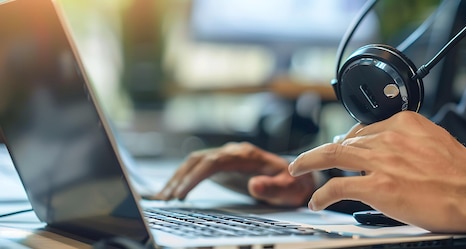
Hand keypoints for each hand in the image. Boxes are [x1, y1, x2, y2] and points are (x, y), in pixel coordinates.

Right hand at [154, 142, 313, 206]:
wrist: (299, 178)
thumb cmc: (293, 184)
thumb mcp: (289, 189)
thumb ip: (272, 188)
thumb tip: (253, 184)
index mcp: (247, 155)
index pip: (214, 161)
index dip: (196, 176)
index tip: (183, 191)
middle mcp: (234, 152)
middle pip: (199, 159)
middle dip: (180, 177)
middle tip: (167, 198)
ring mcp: (227, 157)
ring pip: (195, 162)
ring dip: (178, 178)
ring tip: (163, 197)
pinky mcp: (223, 165)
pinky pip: (198, 168)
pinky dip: (183, 178)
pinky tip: (172, 191)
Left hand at [289, 111, 465, 232]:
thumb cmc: (460, 172)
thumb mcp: (433, 138)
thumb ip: (405, 139)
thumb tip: (386, 148)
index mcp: (402, 123)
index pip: (363, 129)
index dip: (347, 141)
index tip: (339, 148)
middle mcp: (388, 137)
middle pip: (343, 140)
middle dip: (322, 152)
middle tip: (308, 159)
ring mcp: (381, 162)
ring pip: (333, 156)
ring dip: (310, 163)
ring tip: (298, 170)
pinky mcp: (377, 187)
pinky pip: (338, 186)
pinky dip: (322, 193)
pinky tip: (318, 200)